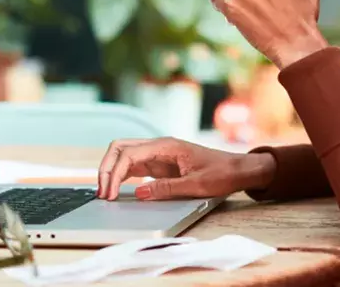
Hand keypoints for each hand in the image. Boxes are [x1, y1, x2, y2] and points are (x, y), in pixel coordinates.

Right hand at [97, 137, 275, 200]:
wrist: (237, 169)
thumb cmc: (221, 173)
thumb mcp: (196, 186)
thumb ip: (167, 189)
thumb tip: (139, 193)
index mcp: (167, 146)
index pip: (129, 153)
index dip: (114, 173)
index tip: (109, 193)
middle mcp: (159, 146)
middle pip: (121, 148)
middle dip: (106, 167)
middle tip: (102, 192)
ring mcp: (158, 154)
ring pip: (124, 155)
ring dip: (111, 171)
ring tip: (105, 193)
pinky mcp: (160, 164)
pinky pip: (134, 165)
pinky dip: (121, 175)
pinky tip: (117, 189)